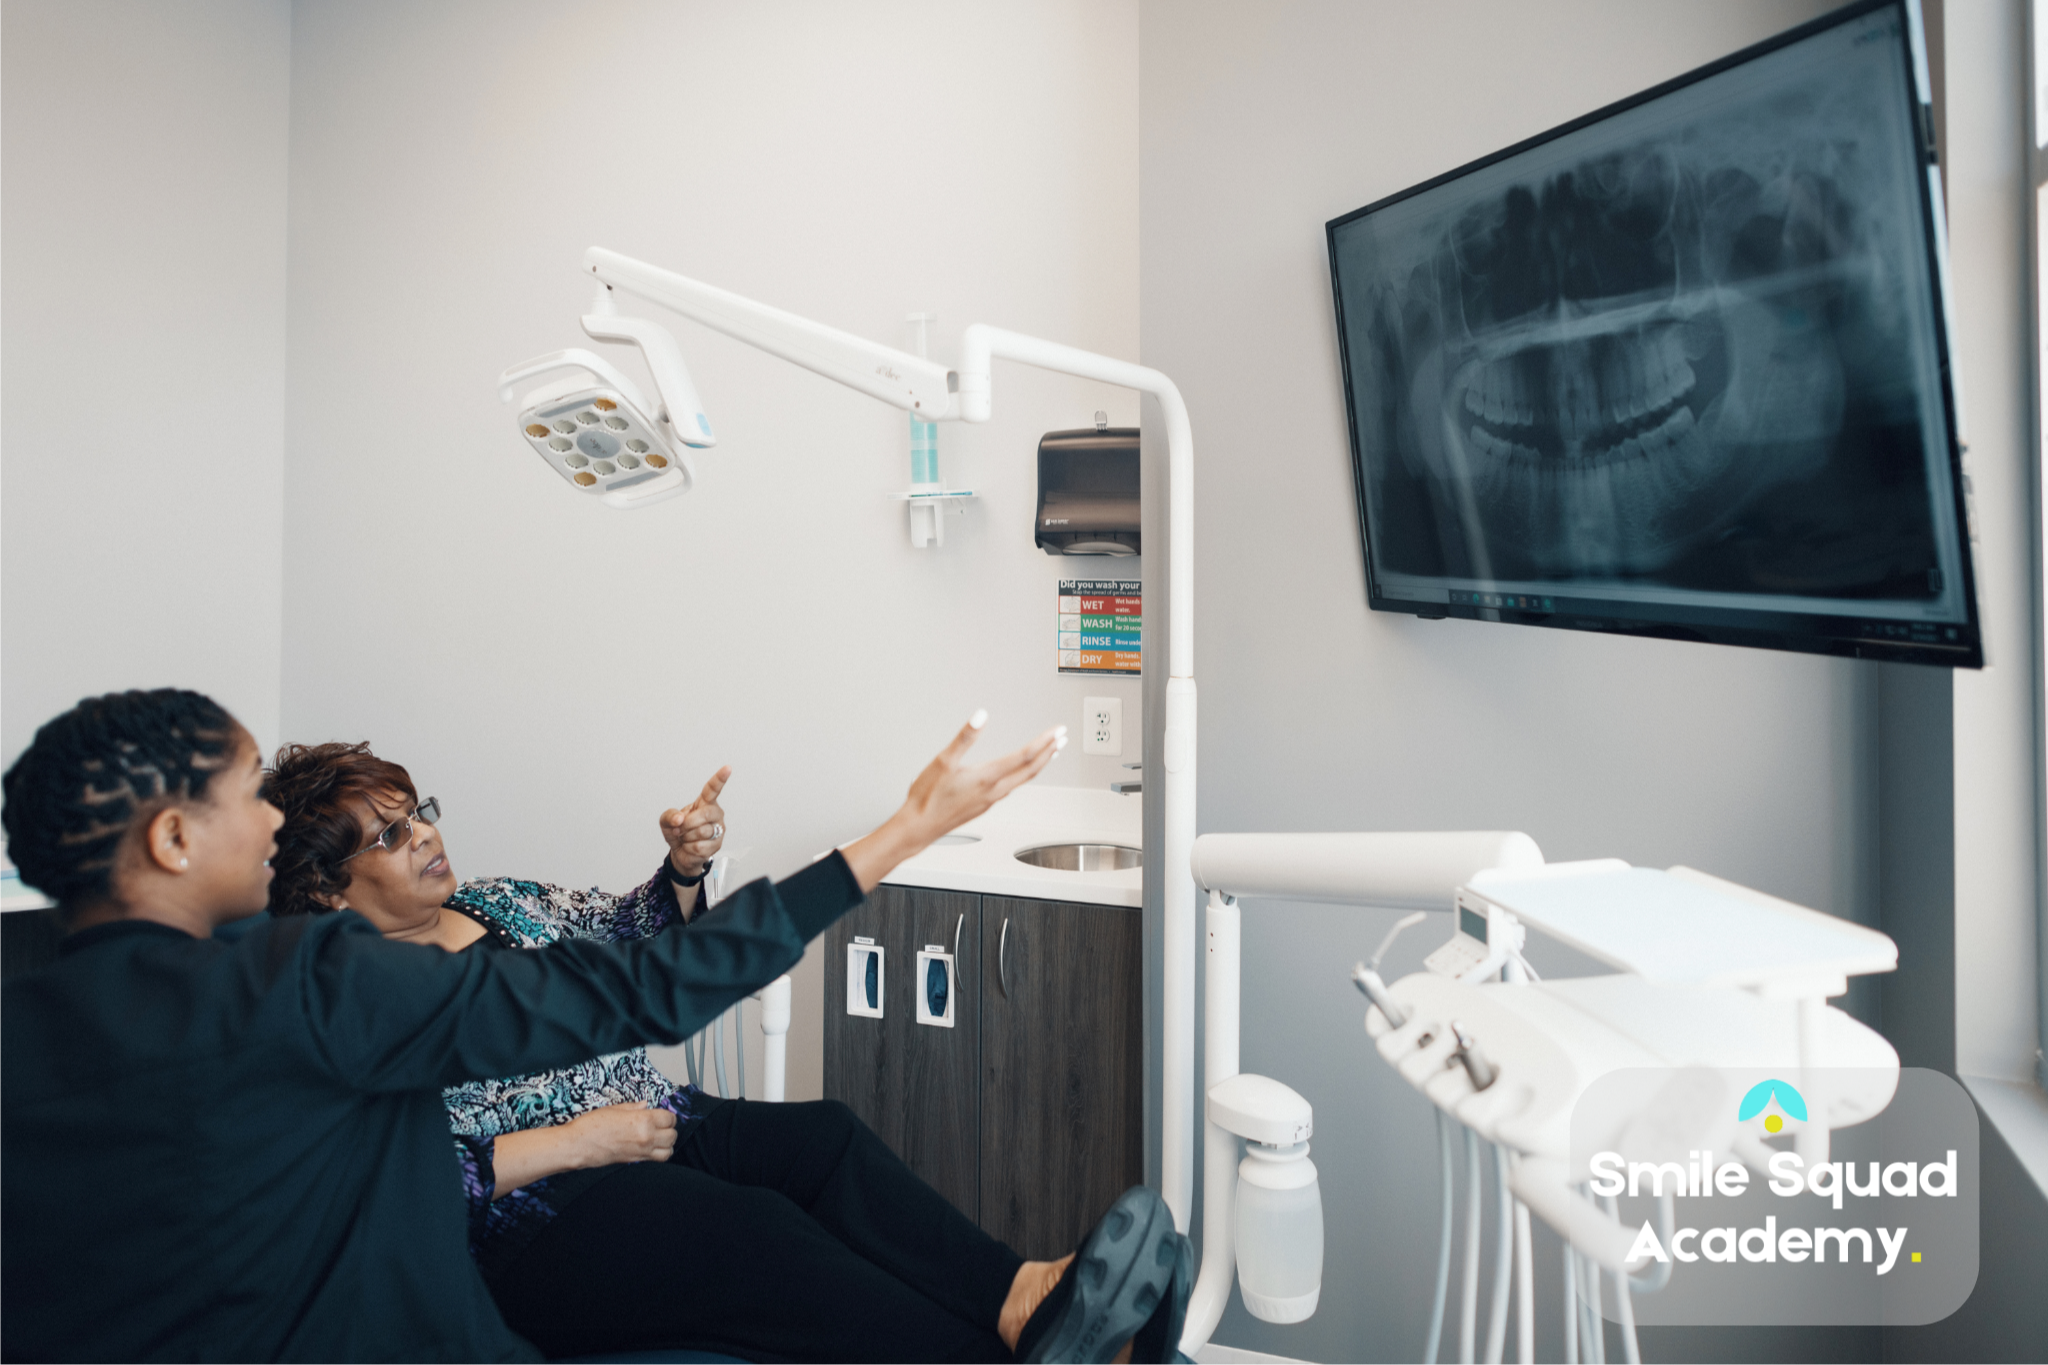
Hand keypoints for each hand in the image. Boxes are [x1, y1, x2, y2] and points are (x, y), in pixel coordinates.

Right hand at [562, 1102, 677, 1167]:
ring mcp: (642, 1152)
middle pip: (672, 1135)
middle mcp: (646, 1138)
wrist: (578, 1146)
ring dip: (667, 1144)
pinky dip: (660, 1154)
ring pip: (669, 1151)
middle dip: (670, 1129)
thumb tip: (645, 1105)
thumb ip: (634, 1107)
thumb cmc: (591, 1126)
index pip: (669, 1118)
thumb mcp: (614, 1109)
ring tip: (659, 1137)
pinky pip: (657, 1160)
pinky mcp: (635, 1161)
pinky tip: (651, 1146)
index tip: (662, 1114)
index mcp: (642, 1120)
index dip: (667, 1115)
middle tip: (661, 1124)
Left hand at [660, 766, 731, 878]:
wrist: (680, 853)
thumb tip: (679, 819)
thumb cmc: (677, 832)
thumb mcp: (666, 821)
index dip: (720, 779)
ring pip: (703, 831)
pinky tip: (690, 846)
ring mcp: (718, 829)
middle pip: (706, 813)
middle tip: (680, 828)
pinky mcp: (717, 845)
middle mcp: (714, 814)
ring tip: (686, 837)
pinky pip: (700, 846)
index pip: (713, 789)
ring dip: (687, 837)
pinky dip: (690, 848)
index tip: (727, 768)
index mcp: (704, 803)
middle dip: (689, 822)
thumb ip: (670, 816)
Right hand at [842, 711, 1064, 891]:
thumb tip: (981, 716)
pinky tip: (1020, 773)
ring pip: (1023, 780)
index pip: (1024, 756)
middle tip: (1062, 739)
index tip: (1057, 731)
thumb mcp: (943, 761)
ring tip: (1049, 753)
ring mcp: (990, 800)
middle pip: (1030, 770)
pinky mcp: (984, 805)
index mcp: (987, 777)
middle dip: (1049, 752)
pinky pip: (1012, 788)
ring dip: (1039, 764)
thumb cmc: (927, 798)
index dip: (1043, 741)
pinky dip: (1024, 775)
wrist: (918, 827)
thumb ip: (965, 737)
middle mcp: (994, 791)